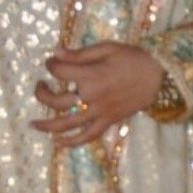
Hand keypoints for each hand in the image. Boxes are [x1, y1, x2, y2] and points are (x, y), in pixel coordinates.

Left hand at [31, 42, 163, 145]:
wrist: (159, 76)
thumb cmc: (133, 58)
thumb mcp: (107, 48)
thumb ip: (80, 54)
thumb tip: (56, 53)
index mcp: (90, 75)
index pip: (59, 71)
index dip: (51, 65)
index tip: (51, 62)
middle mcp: (91, 97)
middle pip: (56, 101)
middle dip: (41, 94)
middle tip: (39, 86)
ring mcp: (99, 112)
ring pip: (66, 123)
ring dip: (46, 125)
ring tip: (32, 124)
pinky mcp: (107, 122)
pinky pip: (87, 136)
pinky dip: (71, 142)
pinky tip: (57, 143)